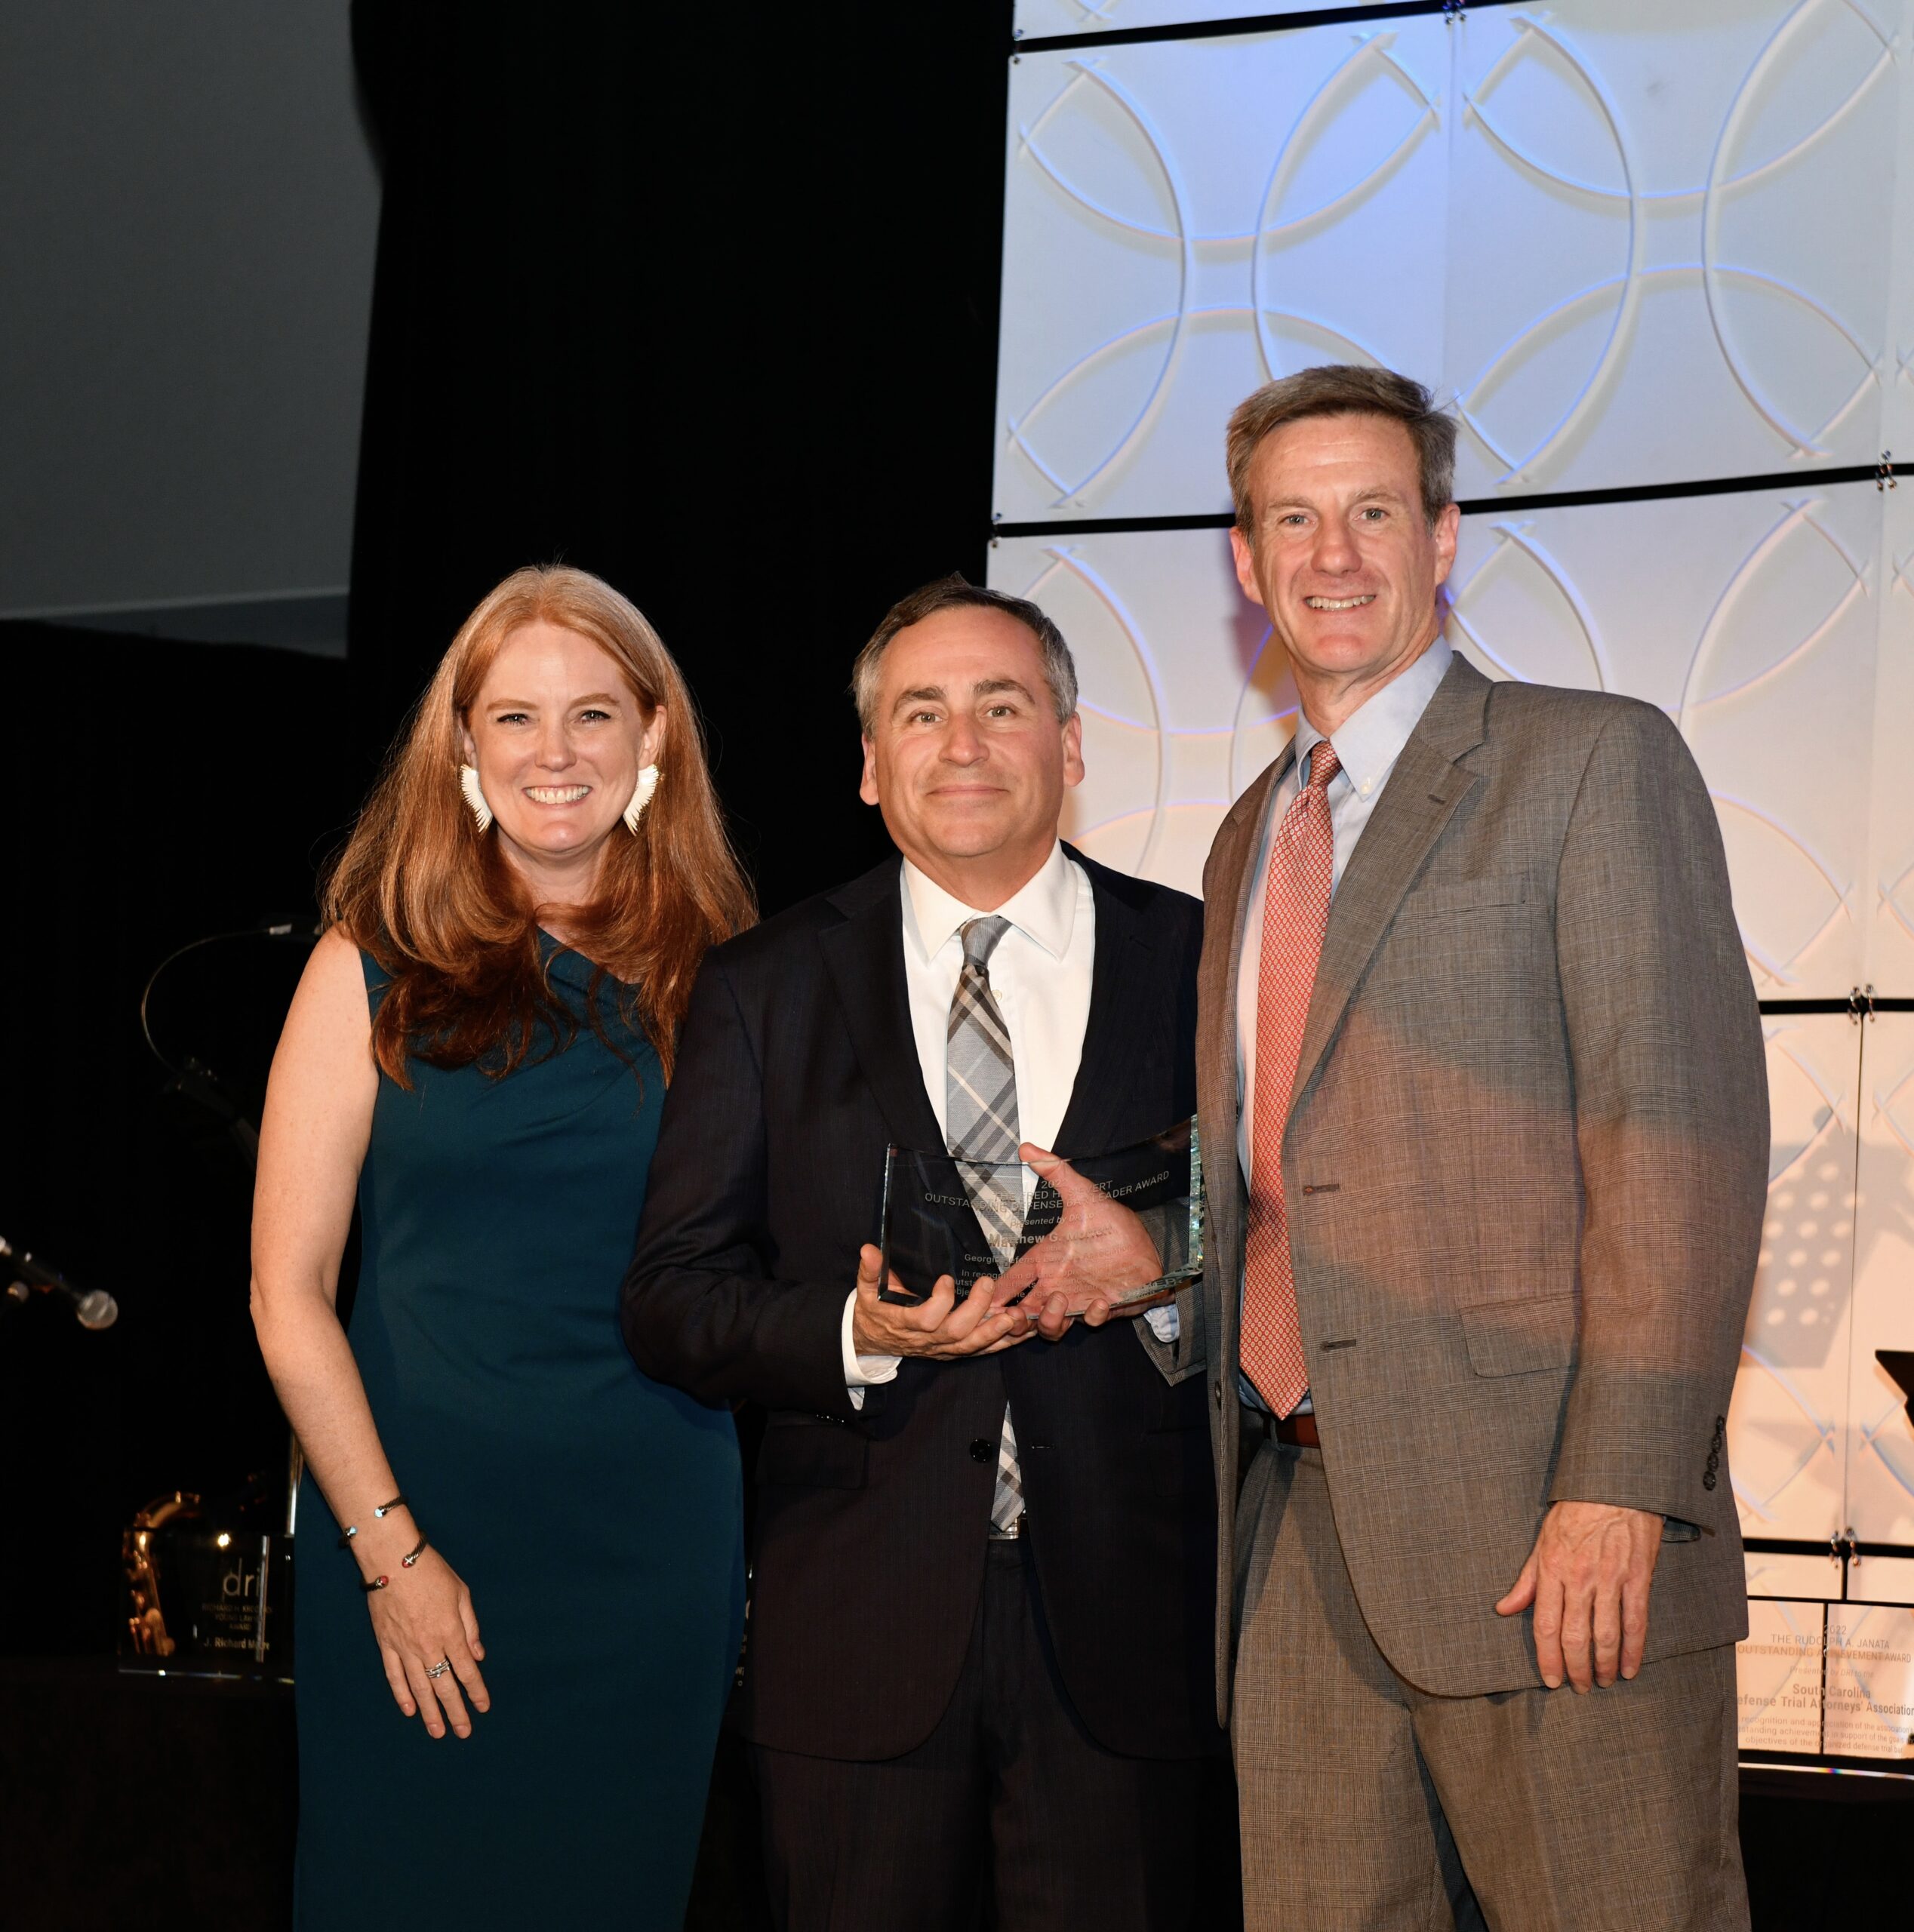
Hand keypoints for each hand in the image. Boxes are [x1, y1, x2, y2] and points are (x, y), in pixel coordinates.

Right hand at [362, 1538, 489, 1737]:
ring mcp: (404, 1648)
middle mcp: (428, 1646)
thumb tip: (478, 1655)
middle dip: (455, 1711)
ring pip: (419, 1687)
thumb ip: (470, 1627)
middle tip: (463, 1732)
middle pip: (444, 1685)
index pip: (466, 1670)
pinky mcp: (386, 1645)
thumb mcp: (461, 1593)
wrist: (393, 1560)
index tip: (483, 1707)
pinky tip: (409, 1710)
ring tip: (438, 1732)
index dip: (476, 1691)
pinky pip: (394, 1676)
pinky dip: (402, 1694)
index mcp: (450, 1633)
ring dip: (429, 1712)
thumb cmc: (432, 1572)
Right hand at [849, 1243, 1034, 1359]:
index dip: (940, 1302)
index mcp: (905, 1324)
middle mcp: (926, 1340)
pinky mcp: (952, 1352)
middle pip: (955, 1332)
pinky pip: (979, 1351)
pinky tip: (1019, 1333)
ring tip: (1014, 1316)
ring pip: (971, 1346)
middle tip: (988, 1285)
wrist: (872, 1341)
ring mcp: (941, 1348)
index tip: (947, 1278)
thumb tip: (868, 1249)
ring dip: (994, 1332)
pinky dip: (1000, 1344)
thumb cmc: (872, 1311)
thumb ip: (869, 1271)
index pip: (925, 1319)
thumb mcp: (865, 1291)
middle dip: (976, 1311)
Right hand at [986, 1144, 1170, 1338]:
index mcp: (1047, 1260)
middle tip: (1016, 1315)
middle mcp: (1059, 1283)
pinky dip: (1091, 1317)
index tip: (986, 1301)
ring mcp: (1080, 1298)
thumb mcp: (1081, 1194)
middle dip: (1015, 1321)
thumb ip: (1055, 1172)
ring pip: (1051, 1326)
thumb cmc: (1109, 1221)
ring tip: (1057, 1301)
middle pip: (1025, 1313)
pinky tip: (1099, 1301)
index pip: (1014, 1279)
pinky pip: (1090, 1322)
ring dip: (1049, 1320)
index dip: (998, 1292)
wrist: (1147, 1240)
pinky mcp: (1105, 1307)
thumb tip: (1027, 1146)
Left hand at [1495, 1500, 1661, 1691]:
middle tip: (1577, 1687)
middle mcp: (1579, 1578)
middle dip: (1575, 1669)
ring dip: (1602, 1666)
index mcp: (1551, 1569)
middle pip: (1575, 1637)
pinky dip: (1633, 1651)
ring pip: (1606, 1636)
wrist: (1614, 1485)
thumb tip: (1504, 1608)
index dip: (1548, 1658)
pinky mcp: (1638, 1578)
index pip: (1545, 1624)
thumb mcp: (1541, 1540)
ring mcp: (1610, 1579)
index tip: (1551, 1680)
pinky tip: (1628, 1668)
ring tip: (1601, 1682)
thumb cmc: (1575, 1511)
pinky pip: (1636, 1623)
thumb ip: (1526, 1579)